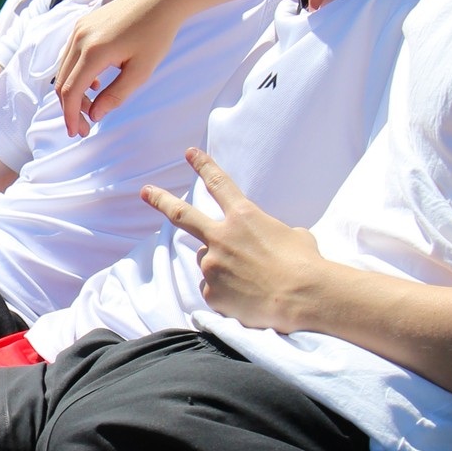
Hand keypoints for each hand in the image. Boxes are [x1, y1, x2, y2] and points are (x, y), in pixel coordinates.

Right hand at [52, 0, 180, 135]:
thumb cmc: (155, 34)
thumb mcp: (141, 71)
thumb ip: (116, 95)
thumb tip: (95, 114)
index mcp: (94, 51)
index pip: (72, 91)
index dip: (71, 115)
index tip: (77, 133)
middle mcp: (79, 38)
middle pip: (63, 83)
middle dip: (71, 108)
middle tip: (85, 127)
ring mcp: (78, 29)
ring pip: (64, 70)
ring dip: (73, 92)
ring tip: (92, 107)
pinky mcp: (82, 24)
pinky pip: (70, 56)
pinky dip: (76, 75)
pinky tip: (94, 84)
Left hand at [142, 148, 325, 331]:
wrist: (303, 297)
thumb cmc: (306, 264)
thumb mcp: (294, 235)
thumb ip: (270, 233)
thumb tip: (266, 243)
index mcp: (244, 216)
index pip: (219, 184)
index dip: (203, 166)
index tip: (189, 153)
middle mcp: (221, 237)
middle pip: (182, 215)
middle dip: (161, 200)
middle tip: (145, 191)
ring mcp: (213, 265)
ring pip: (208, 261)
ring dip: (222, 265)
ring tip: (250, 278)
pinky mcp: (212, 292)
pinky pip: (214, 289)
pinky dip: (227, 292)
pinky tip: (247, 297)